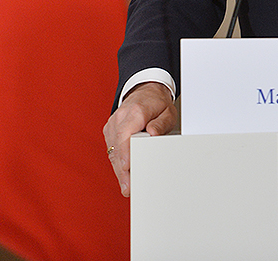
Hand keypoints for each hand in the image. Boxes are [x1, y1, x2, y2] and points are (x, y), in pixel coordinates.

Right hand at [103, 81, 177, 196]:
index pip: (125, 134)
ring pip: (113, 150)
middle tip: (128, 187)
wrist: (145, 91)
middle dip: (122, 169)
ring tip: (126, 186)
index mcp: (134, 112)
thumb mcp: (167, 112)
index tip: (126, 167)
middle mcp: (120, 118)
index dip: (125, 152)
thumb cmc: (157, 103)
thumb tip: (152, 133)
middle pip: (117, 147)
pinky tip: (123, 175)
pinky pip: (112, 149)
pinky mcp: (110, 131)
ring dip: (119, 169)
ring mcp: (113, 124)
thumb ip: (160, 124)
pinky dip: (117, 162)